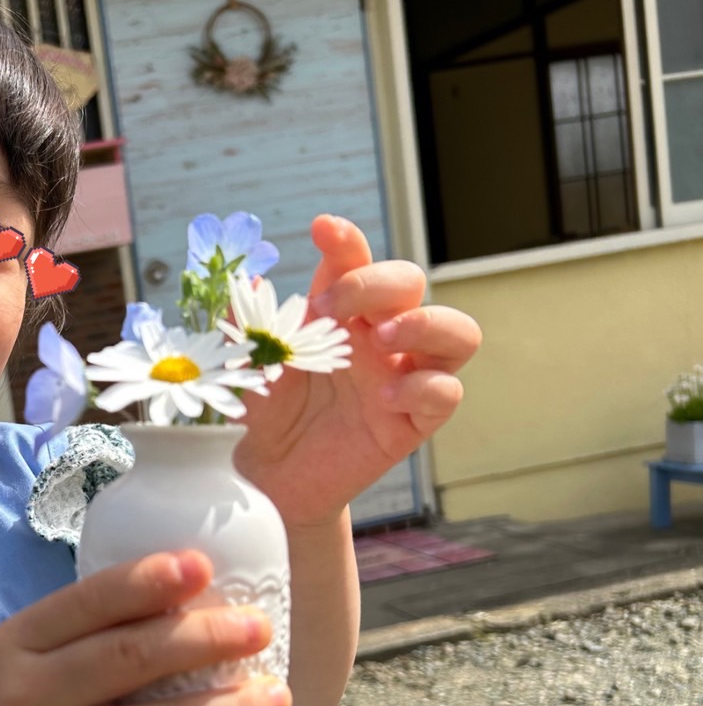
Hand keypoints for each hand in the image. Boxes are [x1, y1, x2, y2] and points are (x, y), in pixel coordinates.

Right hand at [0, 550, 290, 705]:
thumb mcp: (30, 663)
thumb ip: (90, 632)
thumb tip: (198, 588)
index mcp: (15, 646)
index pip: (86, 604)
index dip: (146, 581)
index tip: (202, 565)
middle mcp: (28, 701)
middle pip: (130, 658)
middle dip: (206, 637)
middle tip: (259, 627)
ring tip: (277, 693)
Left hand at [235, 215, 481, 527]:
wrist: (271, 476)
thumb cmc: (267, 413)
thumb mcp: (249, 368)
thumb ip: (247, 329)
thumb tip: (247, 283)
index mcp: (341, 313)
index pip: (355, 263)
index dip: (346, 242)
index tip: (323, 229)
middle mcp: (380, 337)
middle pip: (411, 283)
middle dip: (378, 282)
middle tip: (331, 306)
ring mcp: (404, 377)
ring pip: (457, 332)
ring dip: (425, 324)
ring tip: (381, 338)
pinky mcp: (412, 422)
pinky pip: (446, 394)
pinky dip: (424, 387)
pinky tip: (386, 395)